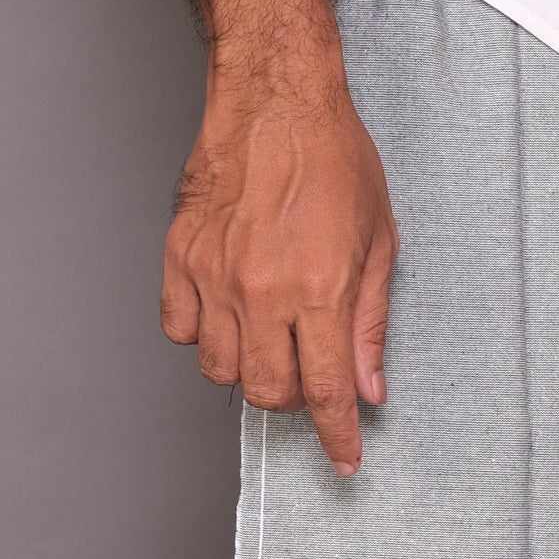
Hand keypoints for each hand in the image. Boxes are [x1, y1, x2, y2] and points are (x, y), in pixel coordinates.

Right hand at [161, 64, 398, 475]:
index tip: (345, 460)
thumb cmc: (332, 158)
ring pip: (220, 370)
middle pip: (267, 392)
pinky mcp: (180, 256)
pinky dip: (202, 335)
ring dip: (249, 367)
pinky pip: (179, 330)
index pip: (327, 391)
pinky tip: (228, 312)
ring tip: (269, 333)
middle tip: (308, 370)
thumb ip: (369, 324)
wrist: (275, 98)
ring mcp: (214, 274)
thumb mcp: (378, 243)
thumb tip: (368, 388)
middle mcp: (262, 289)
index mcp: (318, 288)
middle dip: (294, 397)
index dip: (337, 437)